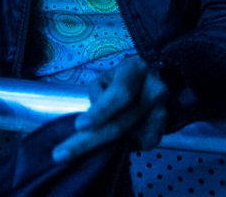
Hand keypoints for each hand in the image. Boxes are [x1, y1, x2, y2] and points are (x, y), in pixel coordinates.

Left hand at [52, 56, 168, 162]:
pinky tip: (118, 135)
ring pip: (126, 138)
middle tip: (62, 154)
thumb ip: (98, 95)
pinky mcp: (163, 130)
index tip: (80, 126)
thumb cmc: (124, 78)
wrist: (156, 79)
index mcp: (135, 71)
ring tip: (84, 143)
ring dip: (103, 143)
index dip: (100, 112)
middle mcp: (154, 92)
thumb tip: (91, 124)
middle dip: (88, 141)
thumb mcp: (107, 77)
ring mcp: (161, 113)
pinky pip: (136, 145)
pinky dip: (123, 143)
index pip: (120, 94)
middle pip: (120, 124)